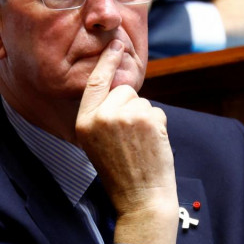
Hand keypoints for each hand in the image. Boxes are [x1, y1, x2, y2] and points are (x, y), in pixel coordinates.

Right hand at [75, 40, 177, 243]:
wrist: (141, 199)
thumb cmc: (122, 175)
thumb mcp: (98, 144)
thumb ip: (104, 116)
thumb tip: (122, 91)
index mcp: (84, 122)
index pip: (95, 82)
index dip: (107, 61)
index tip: (116, 44)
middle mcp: (101, 116)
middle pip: (124, 90)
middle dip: (133, 108)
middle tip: (132, 140)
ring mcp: (124, 115)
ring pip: (142, 102)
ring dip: (147, 120)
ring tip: (140, 147)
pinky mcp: (147, 118)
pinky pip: (156, 111)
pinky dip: (158, 127)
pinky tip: (152, 146)